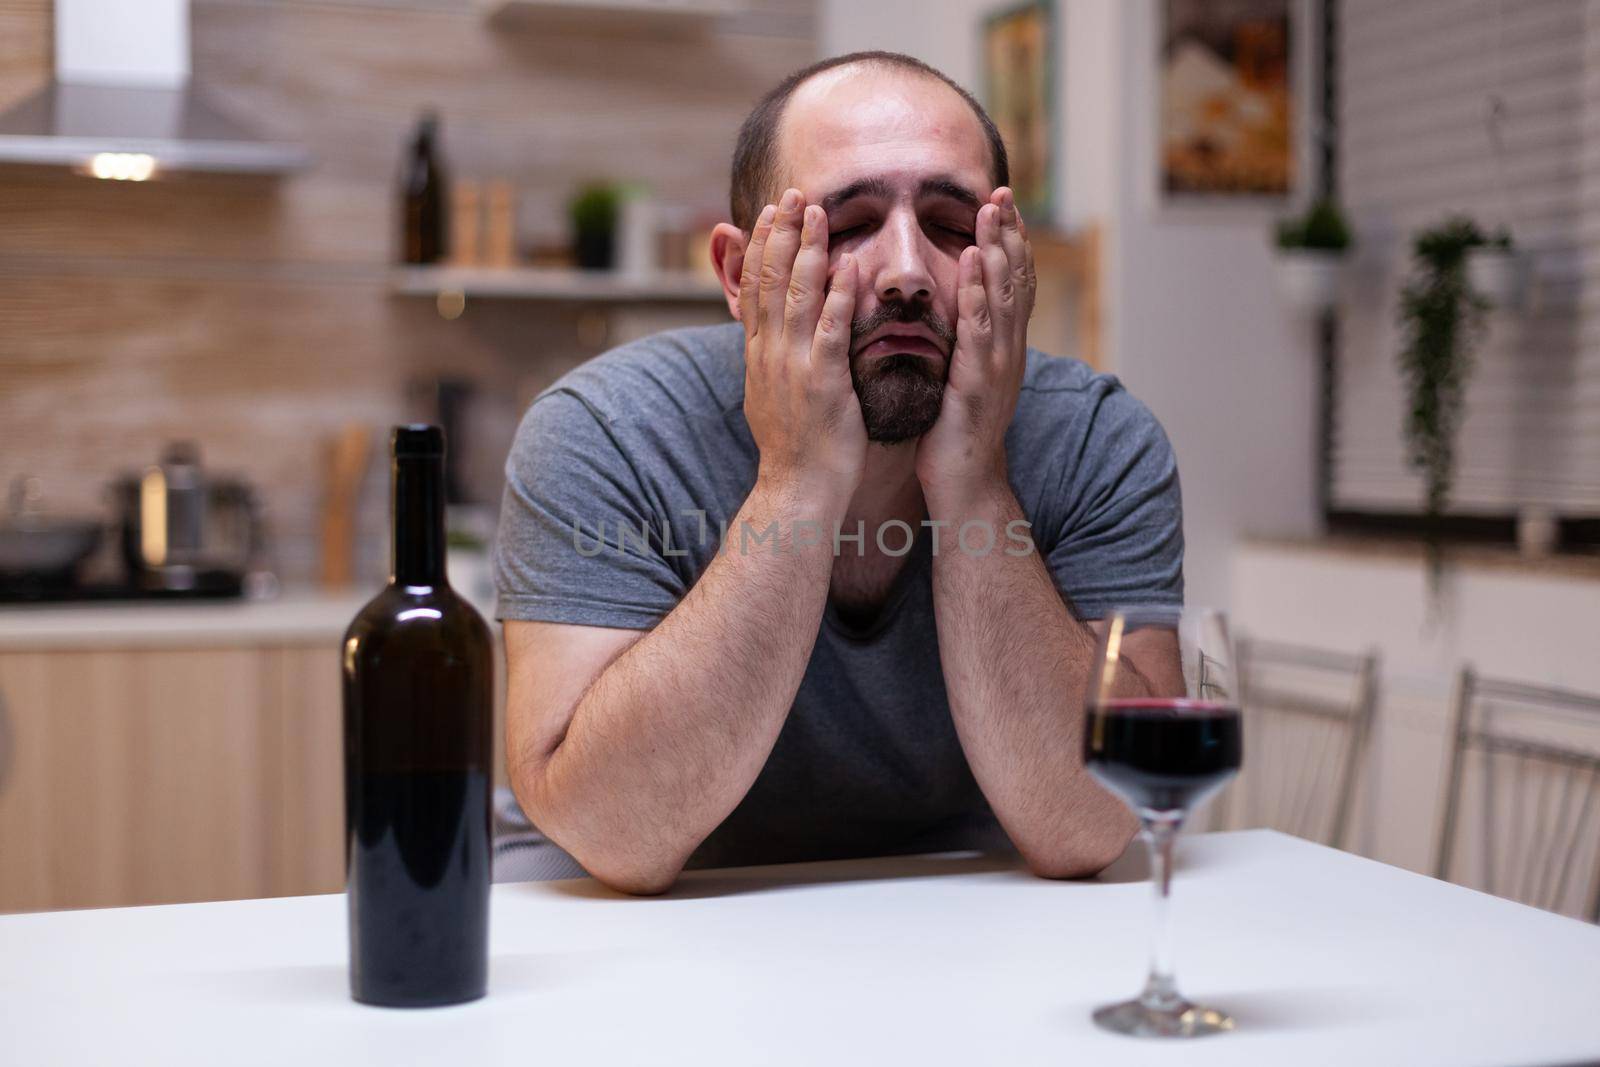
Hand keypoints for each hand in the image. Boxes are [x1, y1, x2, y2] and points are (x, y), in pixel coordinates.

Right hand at [739, 187, 865, 505]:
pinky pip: (832, 331)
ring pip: (797, 295)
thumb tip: (768, 332)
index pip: (754, 287)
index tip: (770, 211)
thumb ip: (772, 357)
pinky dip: (838, 297)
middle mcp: (771, 353)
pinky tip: (848, 267)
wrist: (797, 489)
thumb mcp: (771, 394)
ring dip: (808, 250)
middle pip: (770, 280)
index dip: (761, 245)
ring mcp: (795, 365)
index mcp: (759, 354)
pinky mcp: (823, 382)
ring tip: (817, 212)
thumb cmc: (794, 447)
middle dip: (781, 233)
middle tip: (793, 193)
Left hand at [916, 187, 1034, 507]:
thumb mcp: (962, 378)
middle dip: (1008, 234)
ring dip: (997, 249)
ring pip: (1002, 296)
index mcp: (1003, 348)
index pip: (1011, 284)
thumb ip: (963, 344)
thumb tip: (954, 315)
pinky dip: (977, 290)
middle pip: (1014, 280)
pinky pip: (979, 327)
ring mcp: (997, 365)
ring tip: (991, 210)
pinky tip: (971, 261)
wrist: (965, 484)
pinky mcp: (977, 381)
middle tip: (1001, 191)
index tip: (1000, 205)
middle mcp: (1008, 350)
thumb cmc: (955, 434)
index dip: (1009, 243)